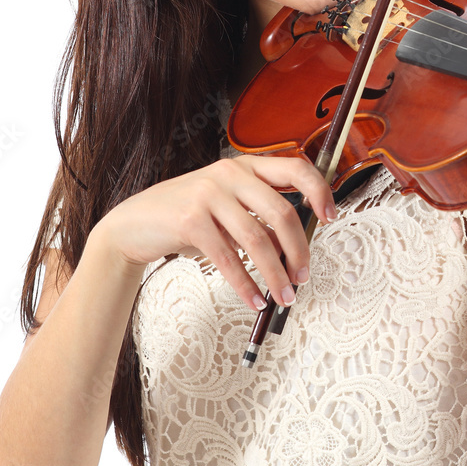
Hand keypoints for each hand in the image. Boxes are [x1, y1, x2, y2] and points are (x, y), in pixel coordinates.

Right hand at [93, 154, 334, 310]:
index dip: (319, 191)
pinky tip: (254, 300)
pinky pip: (229, 259)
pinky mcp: (191, 220)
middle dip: (299, 251)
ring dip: (275, 275)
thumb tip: (296, 246)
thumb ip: (259, 215)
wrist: (135, 222)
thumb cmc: (188, 215)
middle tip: (303, 276)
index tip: (331, 216)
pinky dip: (246, 285)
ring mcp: (210, 194)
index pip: (296, 167)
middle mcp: (231, 173)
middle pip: (282, 213)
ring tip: (284, 297)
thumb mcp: (227, 204)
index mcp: (246, 165)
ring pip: (258, 240)